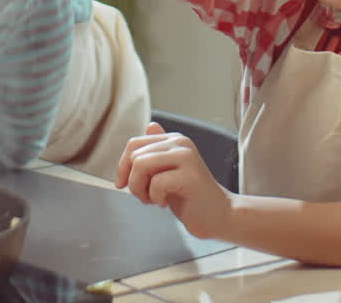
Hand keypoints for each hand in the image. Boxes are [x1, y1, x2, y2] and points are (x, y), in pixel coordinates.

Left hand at [116, 123, 233, 239]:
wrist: (218, 215)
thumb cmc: (190, 196)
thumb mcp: (168, 172)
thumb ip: (157, 151)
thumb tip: (149, 126)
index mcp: (174, 140)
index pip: (134, 143)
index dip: (122, 166)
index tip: (123, 184)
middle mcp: (181, 143)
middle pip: (135, 155)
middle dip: (133, 181)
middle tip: (147, 196)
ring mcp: (186, 157)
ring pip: (141, 165)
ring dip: (140, 189)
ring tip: (153, 199)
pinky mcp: (190, 176)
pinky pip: (156, 183)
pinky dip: (155, 198)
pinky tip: (166, 203)